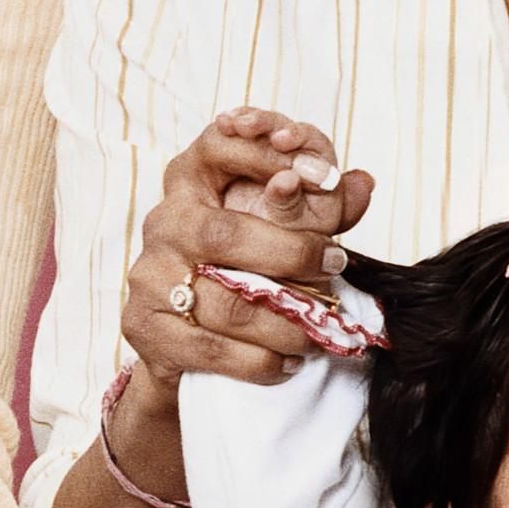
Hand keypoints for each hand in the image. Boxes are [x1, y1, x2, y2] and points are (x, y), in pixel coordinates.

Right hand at [123, 110, 379, 398]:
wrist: (178, 340)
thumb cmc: (235, 269)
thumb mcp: (274, 226)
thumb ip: (316, 206)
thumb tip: (363, 183)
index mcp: (190, 182)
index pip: (217, 145)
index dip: (265, 154)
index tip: (322, 176)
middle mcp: (163, 222)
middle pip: (226, 232)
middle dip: (291, 253)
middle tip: (336, 266)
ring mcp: (149, 276)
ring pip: (225, 301)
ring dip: (284, 322)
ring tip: (320, 331)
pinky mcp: (146, 327)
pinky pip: (211, 348)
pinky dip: (260, 360)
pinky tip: (288, 362)